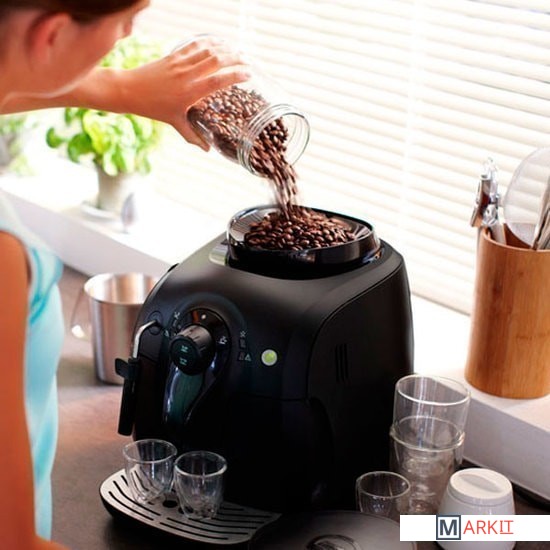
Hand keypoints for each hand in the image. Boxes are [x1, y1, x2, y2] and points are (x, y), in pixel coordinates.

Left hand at [116, 35, 249, 149]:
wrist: (130, 90)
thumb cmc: (153, 108)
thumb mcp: (175, 123)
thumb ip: (193, 136)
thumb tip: (208, 150)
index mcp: (190, 93)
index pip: (219, 80)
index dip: (236, 75)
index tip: (249, 74)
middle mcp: (187, 75)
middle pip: (217, 61)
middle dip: (235, 58)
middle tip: (248, 61)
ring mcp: (181, 63)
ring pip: (208, 50)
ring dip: (225, 49)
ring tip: (237, 52)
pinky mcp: (174, 55)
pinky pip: (195, 45)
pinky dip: (209, 42)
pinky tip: (219, 43)